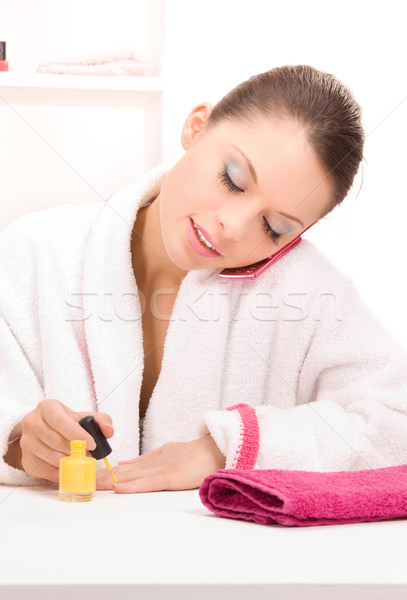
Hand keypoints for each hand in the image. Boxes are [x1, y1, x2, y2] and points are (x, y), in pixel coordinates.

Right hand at [19, 399, 113, 481]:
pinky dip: (62, 471)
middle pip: (55, 440)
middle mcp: (32, 422)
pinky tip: (70, 466)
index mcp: (46, 407)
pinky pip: (46, 471)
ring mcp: (26, 442)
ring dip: (70, 461)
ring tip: (80, 458)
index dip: (76, 433)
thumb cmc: (67, 423)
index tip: (91, 443)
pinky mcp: (27, 460)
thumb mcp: (83, 417)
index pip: (59, 420)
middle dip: (75, 450)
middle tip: (88, 453)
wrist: (46, 432)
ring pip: (51, 457)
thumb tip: (108, 431)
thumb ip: (101, 420)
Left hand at [97, 433, 225, 492]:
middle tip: (78, 481)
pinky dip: (133, 485)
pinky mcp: (171, 477)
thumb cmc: (195, 455)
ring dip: (109, 481)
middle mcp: (152, 463)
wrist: (215, 449)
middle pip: (121, 472)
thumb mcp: (166, 454)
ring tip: (90, 484)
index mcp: (150, 460)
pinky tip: (119, 487)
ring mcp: (161, 469)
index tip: (85, 476)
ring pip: (130, 476)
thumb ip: (145, 461)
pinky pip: (149, 482)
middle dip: (99, 477)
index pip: (122, 468)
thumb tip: (122, 466)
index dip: (103, 472)